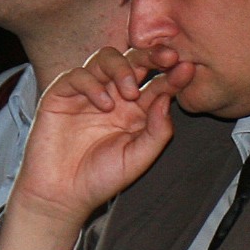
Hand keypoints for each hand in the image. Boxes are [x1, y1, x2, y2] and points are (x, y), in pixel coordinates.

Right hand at [0, 46, 189, 249]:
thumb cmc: (101, 178)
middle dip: (152, 54)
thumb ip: (157, 130)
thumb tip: (167, 98)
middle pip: (134, 60)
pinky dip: (93, 84)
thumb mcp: (138, 157)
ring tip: (130, 93)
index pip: (157, 83)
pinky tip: (104, 104)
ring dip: (123, 68)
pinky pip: (78, 75)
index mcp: (136, 110)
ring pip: (106, 58)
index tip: (187, 68)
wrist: (62, 195)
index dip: (173, 74)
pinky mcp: (61, 95)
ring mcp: (87, 92)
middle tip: (168, 58)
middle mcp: (114, 95)